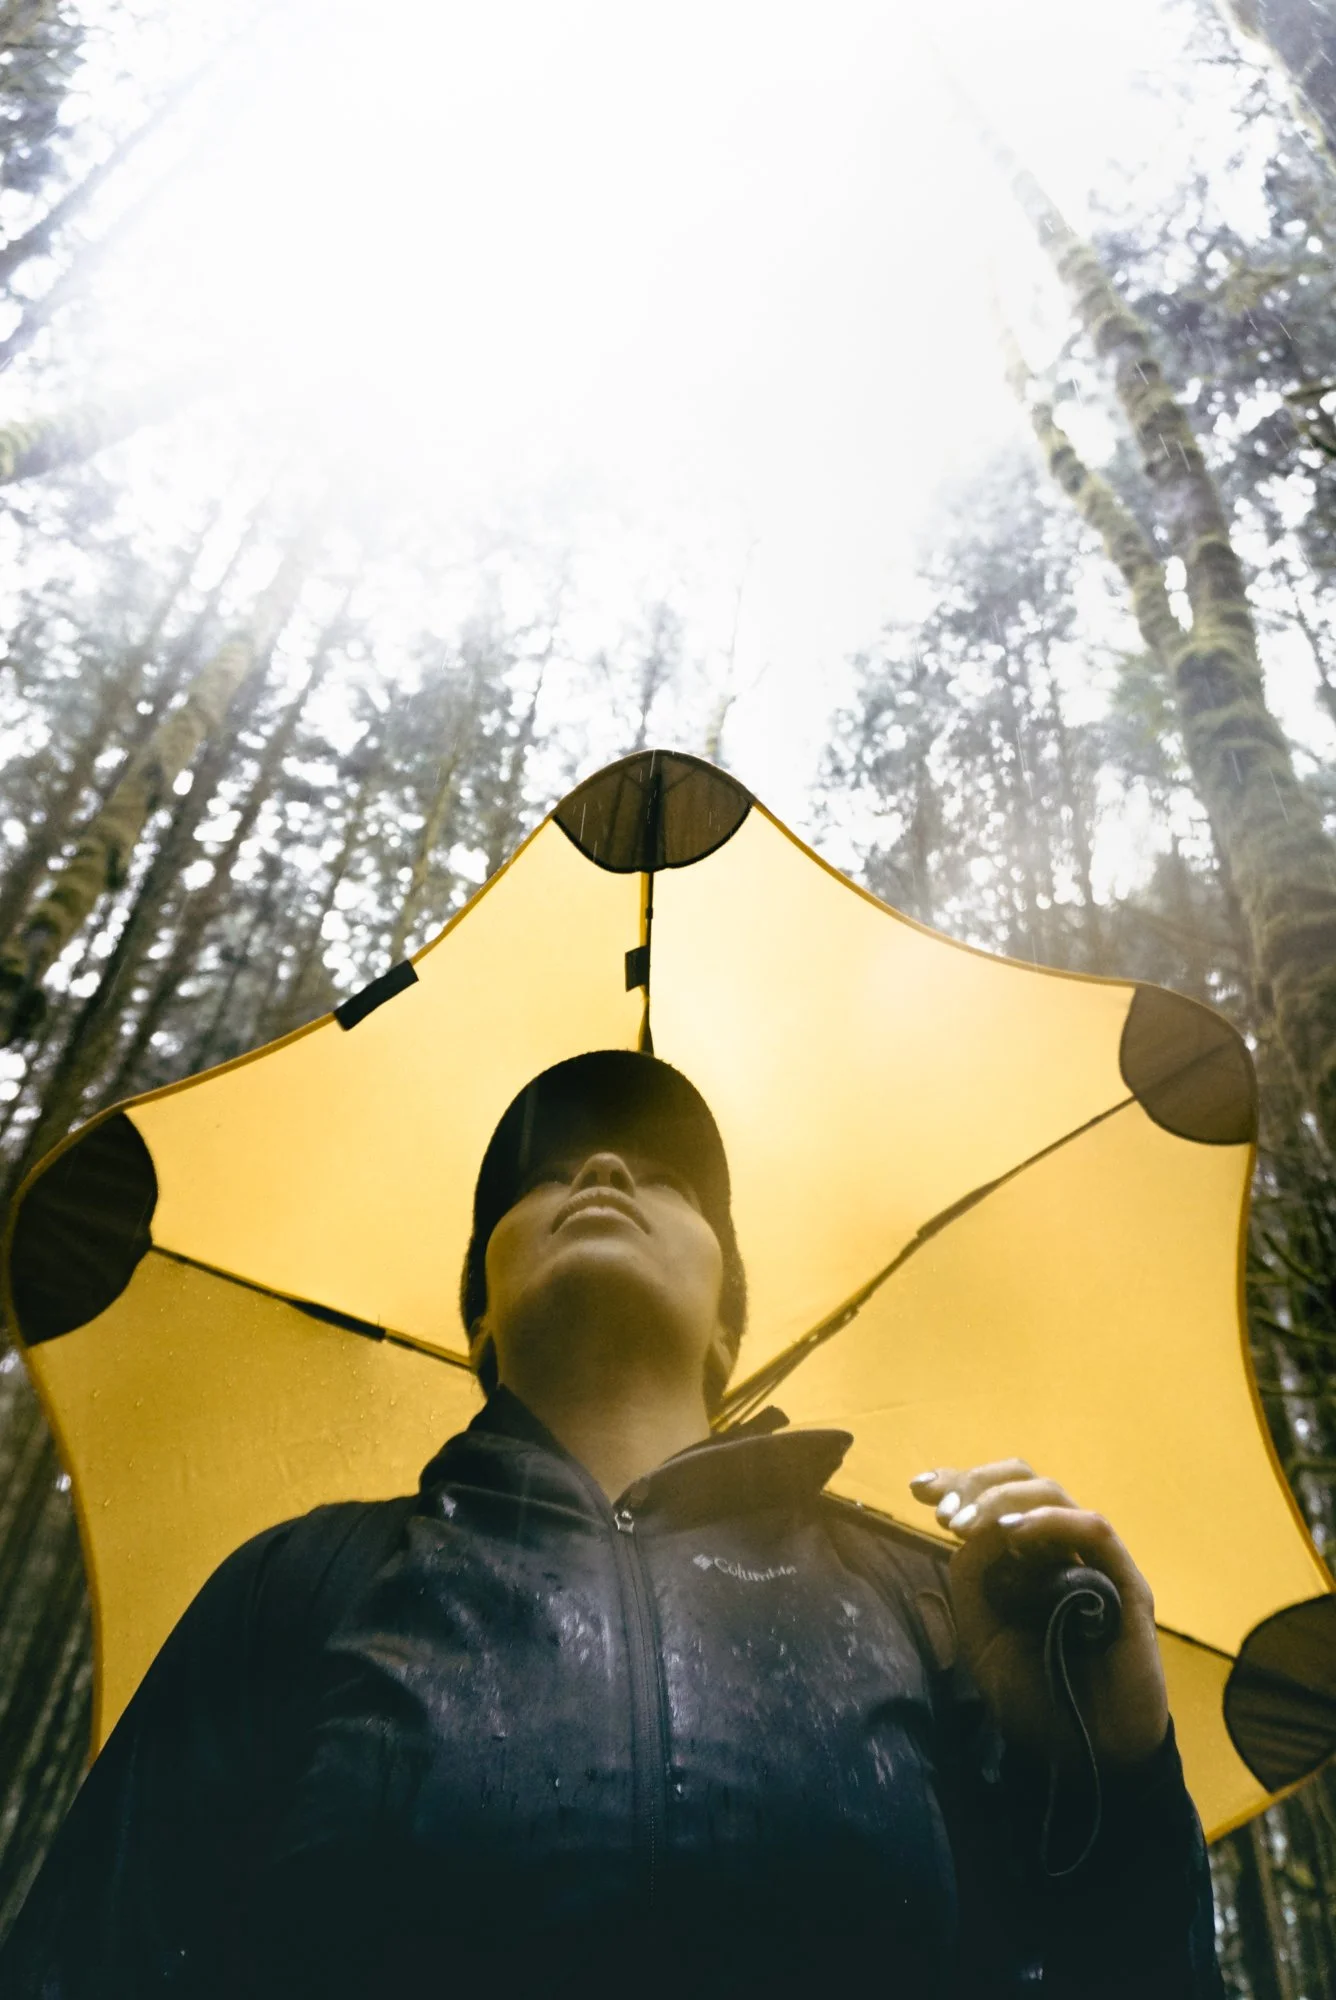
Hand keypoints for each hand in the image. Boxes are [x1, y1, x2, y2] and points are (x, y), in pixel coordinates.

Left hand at [909, 1459, 1168, 1769]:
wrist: (1084, 1756)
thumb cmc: (1036, 1695)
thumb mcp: (982, 1636)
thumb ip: (972, 1581)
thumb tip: (967, 1529)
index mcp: (1027, 1557)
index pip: (997, 1497)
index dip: (959, 1481)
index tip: (917, 1489)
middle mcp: (1062, 1550)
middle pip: (1025, 1481)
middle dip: (976, 1482)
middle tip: (939, 1509)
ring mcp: (1096, 1564)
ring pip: (1053, 1496)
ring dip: (1002, 1500)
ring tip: (964, 1524)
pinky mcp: (1127, 1586)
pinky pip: (1094, 1531)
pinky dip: (1050, 1522)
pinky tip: (1011, 1534)